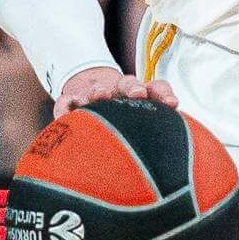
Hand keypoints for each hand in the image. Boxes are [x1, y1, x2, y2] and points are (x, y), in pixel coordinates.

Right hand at [52, 65, 179, 120]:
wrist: (89, 91)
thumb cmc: (122, 115)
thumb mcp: (140, 120)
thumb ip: (155, 129)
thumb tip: (173, 155)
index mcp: (139, 95)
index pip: (155, 88)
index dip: (163, 93)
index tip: (172, 104)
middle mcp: (118, 91)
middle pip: (127, 84)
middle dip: (133, 88)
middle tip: (138, 94)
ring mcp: (94, 93)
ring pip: (97, 89)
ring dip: (99, 91)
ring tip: (99, 96)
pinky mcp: (72, 99)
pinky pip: (66, 102)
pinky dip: (65, 106)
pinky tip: (66, 115)